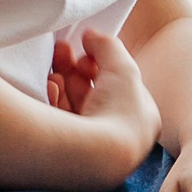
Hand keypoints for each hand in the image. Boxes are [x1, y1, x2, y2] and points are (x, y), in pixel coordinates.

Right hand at [53, 26, 161, 183]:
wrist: (92, 156)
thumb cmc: (116, 113)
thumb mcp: (122, 68)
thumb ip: (108, 46)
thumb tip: (91, 35)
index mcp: (142, 120)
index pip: (120, 86)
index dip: (101, 64)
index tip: (84, 48)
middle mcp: (119, 137)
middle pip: (94, 95)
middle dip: (76, 70)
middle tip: (60, 50)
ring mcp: (94, 148)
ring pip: (75, 109)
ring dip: (63, 85)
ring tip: (53, 71)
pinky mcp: (69, 156)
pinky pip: (60, 124)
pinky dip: (53, 103)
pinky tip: (49, 88)